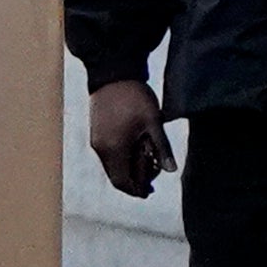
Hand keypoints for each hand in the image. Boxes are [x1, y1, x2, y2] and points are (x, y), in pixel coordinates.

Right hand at [87, 78, 170, 196]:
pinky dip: (120, 158)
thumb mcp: (153, 122)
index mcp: (115, 149)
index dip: (136, 190)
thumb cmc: (134, 97)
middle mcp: (101, 149)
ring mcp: (96, 140)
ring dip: (127, 169)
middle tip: (151, 177)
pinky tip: (133, 149)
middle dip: (133, 181)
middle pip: (115, 176)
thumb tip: (170, 170)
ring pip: (111, 166)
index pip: (122, 181)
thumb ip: (162, 148)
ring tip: (145, 161)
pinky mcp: (96, 132)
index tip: (148, 192)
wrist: (113, 75)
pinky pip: (107, 155)